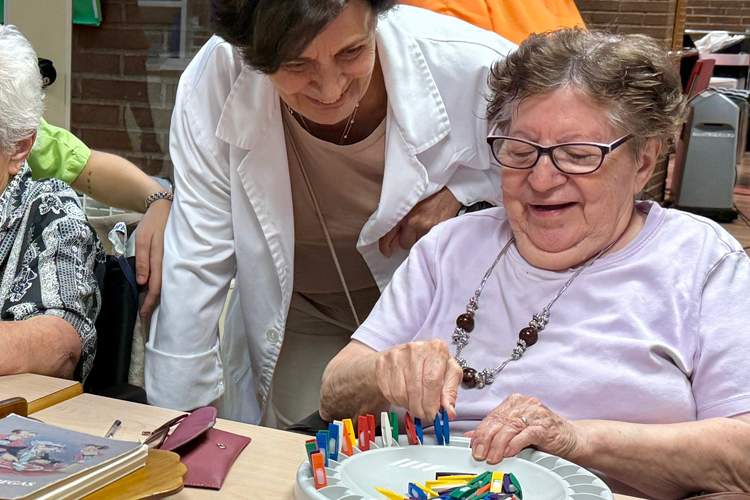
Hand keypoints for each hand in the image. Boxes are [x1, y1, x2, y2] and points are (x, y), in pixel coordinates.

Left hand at [135, 199, 170, 315]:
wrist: (164, 208)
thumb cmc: (152, 223)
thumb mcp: (142, 239)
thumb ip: (142, 260)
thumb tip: (141, 282)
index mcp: (160, 260)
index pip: (155, 286)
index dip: (149, 301)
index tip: (142, 313)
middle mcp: (168, 262)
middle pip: (162, 287)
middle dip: (153, 301)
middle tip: (144, 314)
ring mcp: (172, 260)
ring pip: (165, 282)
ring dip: (156, 294)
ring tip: (148, 303)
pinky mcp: (171, 257)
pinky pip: (166, 274)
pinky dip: (159, 283)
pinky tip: (153, 286)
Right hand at [374, 339, 462, 420]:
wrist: (404, 356)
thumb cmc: (430, 365)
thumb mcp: (448, 373)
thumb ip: (450, 391)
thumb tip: (449, 411)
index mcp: (435, 349)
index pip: (432, 381)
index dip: (432, 402)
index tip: (433, 414)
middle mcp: (415, 349)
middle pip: (416, 389)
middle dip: (421, 408)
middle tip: (425, 415)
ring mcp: (397, 356)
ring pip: (402, 393)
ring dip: (410, 406)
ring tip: (416, 405)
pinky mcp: (383, 364)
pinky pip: (390, 392)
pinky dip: (399, 401)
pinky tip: (405, 398)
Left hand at [379, 186, 460, 257]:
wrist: (450, 191)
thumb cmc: (429, 194)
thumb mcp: (409, 202)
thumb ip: (398, 217)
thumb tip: (391, 238)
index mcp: (403, 213)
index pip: (388, 235)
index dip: (385, 246)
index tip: (386, 252)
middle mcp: (414, 222)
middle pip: (404, 244)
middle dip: (406, 239)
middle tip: (412, 230)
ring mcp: (427, 228)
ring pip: (417, 244)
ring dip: (418, 239)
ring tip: (424, 226)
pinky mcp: (438, 232)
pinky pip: (428, 241)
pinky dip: (428, 237)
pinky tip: (432, 228)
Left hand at [466, 393, 584, 464]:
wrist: (571, 438)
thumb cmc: (543, 433)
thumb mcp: (516, 430)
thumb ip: (496, 431)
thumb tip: (472, 436)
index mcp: (515, 402)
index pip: (492, 416)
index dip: (480, 432)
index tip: (473, 445)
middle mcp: (525, 405)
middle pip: (499, 421)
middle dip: (486, 439)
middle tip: (479, 453)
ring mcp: (536, 414)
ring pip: (510, 427)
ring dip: (498, 445)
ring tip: (492, 457)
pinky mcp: (545, 427)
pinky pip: (526, 434)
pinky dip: (515, 444)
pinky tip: (508, 453)